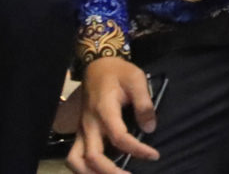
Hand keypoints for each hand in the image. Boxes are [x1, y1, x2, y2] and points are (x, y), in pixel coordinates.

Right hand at [70, 57, 158, 172]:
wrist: (97, 66)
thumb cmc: (119, 72)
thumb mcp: (136, 79)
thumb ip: (144, 103)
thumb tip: (150, 129)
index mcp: (104, 110)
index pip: (119, 137)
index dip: (137, 150)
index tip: (154, 155)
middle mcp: (89, 124)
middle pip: (93, 157)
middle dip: (110, 172)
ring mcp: (81, 130)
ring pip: (75, 161)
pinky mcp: (80, 133)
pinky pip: (74, 156)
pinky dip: (84, 169)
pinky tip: (100, 172)